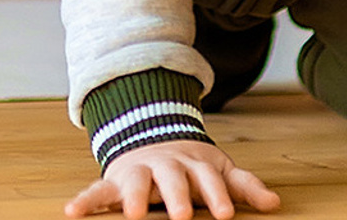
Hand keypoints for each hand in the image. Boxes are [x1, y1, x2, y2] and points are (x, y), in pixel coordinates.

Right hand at [66, 140, 280, 219]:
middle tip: (182, 216)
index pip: (208, 180)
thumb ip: (243, 186)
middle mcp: (165, 166)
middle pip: (172, 179)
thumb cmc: (190, 166)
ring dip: (132, 195)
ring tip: (131, 213)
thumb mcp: (218, 171)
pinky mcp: (114, 180)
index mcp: (193, 165)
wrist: (153, 135)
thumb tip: (275, 203)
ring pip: (134, 181)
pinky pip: (97, 190)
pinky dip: (84, 201)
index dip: (217, 196)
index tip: (225, 214)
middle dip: (176, 196)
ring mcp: (138, 171)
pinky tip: (72, 212)